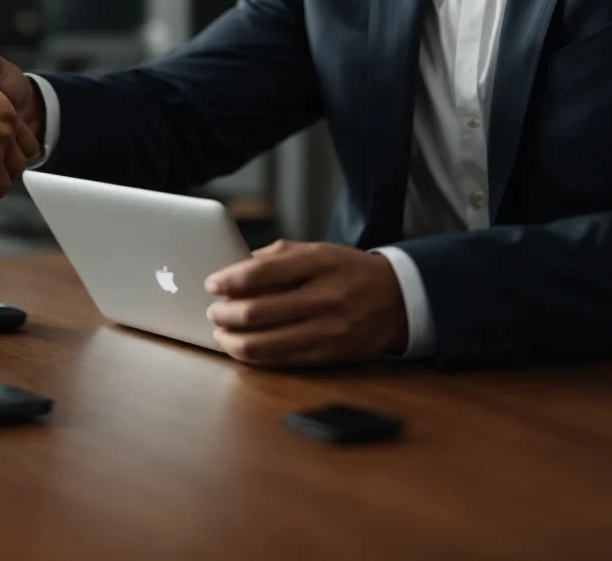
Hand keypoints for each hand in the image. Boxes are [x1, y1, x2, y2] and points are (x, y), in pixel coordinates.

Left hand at [202, 240, 407, 365]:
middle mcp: (325, 297)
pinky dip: (255, 356)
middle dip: (224, 313)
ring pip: (265, 343)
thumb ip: (278, 257)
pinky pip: (282, 360)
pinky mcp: (331, 355)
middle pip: (257, 311)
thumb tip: (234, 271)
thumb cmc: (349, 271)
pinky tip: (243, 347)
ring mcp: (329, 330)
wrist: (399, 299)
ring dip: (233, 340)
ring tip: (221, 332)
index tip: (212, 283)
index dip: (229, 280)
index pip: (261, 273)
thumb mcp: (319, 251)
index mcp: (320, 263)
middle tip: (213, 311)